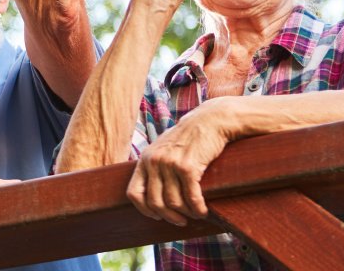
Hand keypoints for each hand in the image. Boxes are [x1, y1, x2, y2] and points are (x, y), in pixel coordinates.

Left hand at [127, 99, 234, 225]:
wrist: (209, 121)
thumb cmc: (188, 138)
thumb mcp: (163, 149)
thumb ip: (155, 167)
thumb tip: (152, 195)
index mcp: (144, 159)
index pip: (133, 193)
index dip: (144, 209)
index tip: (157, 216)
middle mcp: (154, 162)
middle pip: (155, 202)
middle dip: (169, 216)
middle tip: (180, 221)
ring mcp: (169, 164)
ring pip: (174, 202)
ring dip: (186, 214)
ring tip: (195, 215)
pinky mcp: (188, 167)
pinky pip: (191, 197)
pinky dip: (198, 209)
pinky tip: (203, 211)